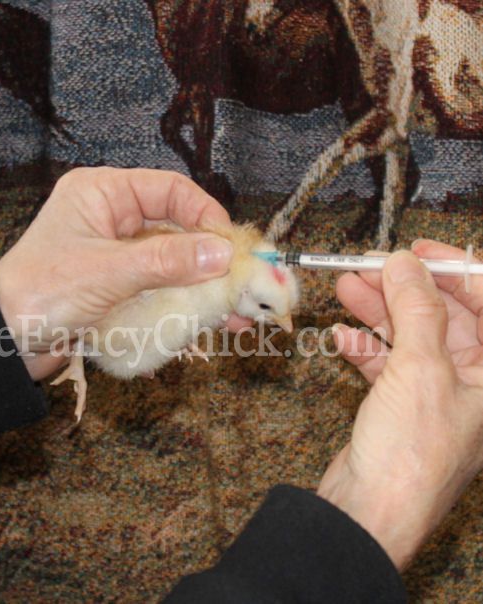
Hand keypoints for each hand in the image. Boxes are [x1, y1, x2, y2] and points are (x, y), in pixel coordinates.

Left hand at [0, 167, 243, 379]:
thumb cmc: (42, 293)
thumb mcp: (108, 272)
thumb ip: (166, 261)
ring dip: (204, 286)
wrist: (1, 342)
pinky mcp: (119, 288)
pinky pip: (161, 288)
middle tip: (245, 281)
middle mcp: (113, 219)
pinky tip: (211, 321)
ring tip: (238, 311)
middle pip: (177, 229)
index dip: (205, 214)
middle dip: (211, 258)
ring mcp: (118, 256)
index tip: (231, 246)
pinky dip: (185, 303)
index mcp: (103, 194)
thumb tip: (223, 254)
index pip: (169, 190)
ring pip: (174, 263)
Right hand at [318, 240, 482, 569]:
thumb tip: (402, 262)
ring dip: (377, 313)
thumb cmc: (411, 451)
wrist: (368, 511)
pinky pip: (386, 364)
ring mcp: (434, 395)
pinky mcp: (400, 407)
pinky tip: (340, 338)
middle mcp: (473, 383)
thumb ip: (415, 309)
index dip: (454, 271)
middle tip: (367, 266)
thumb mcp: (420, 369)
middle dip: (403, 290)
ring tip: (344, 288)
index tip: (415, 251)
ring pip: (409, 337)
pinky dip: (364, 349)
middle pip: (443, 318)